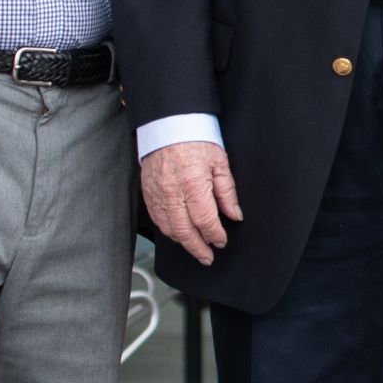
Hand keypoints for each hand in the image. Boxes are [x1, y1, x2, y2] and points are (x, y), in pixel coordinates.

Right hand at [141, 140, 240, 263]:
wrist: (168, 125)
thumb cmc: (195, 139)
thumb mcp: (220, 163)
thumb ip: (227, 192)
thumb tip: (235, 214)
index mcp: (193, 185)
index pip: (206, 221)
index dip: (215, 235)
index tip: (221, 241)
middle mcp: (172, 193)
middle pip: (185, 232)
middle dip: (198, 248)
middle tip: (208, 257)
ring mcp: (157, 195)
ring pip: (169, 229)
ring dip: (183, 242)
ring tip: (196, 248)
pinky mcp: (148, 194)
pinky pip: (158, 220)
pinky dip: (169, 231)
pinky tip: (179, 234)